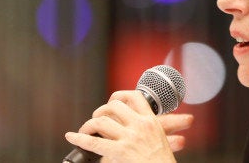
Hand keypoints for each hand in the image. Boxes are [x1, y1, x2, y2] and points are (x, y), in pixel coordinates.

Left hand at [64, 90, 193, 162]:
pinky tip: (71, 136)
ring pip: (102, 121)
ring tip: (84, 130)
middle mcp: (140, 126)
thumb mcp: (164, 142)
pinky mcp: (120, 151)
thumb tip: (176, 129)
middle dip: (101, 110)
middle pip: (114, 106)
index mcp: (151, 122)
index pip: (135, 97)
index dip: (120, 95)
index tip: (112, 100)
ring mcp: (130, 138)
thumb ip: (160, 131)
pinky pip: (94, 141)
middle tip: (96, 119)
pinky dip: (79, 138)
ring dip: (88, 125)